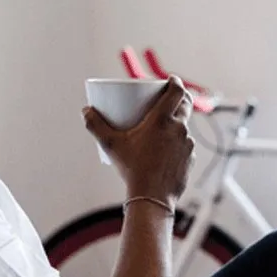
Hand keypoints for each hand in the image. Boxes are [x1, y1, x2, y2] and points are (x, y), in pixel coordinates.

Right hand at [83, 75, 194, 206]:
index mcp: (162, 120)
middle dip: (179, 97)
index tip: (171, 79)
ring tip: (166, 124)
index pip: (176, 91)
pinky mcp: (191, 158)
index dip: (175, 82)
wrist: (152, 197)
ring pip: (186, 126)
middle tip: (169, 97)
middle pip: (185, 104)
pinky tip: (170, 147)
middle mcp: (179, 129)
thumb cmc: (132, 169)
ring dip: (179, 121)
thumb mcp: (111, 145)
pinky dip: (179, 141)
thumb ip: (96, 125)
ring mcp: (188, 144)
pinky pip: (186, 144)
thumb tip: (85, 111)